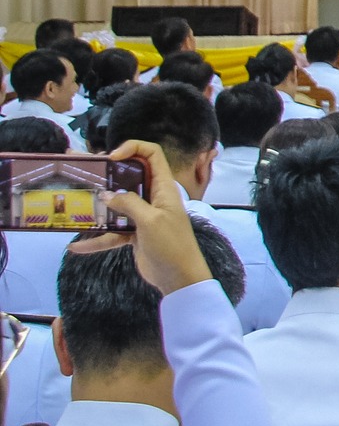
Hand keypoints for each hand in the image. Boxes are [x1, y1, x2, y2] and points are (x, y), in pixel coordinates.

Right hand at [70, 141, 213, 295]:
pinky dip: (96, 240)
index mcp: (163, 186)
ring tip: (72, 203)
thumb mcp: (151, 220)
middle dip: (107, 173)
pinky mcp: (134, 234)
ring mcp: (142, 215)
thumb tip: (106, 195)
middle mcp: (152, 196)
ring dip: (97, 205)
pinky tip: (76, 247)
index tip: (111, 157)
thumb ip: (129, 204)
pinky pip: (112, 232)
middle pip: (129, 176)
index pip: (152, 155)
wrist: (179, 277)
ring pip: (116, 204)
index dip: (133, 148)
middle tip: (81, 169)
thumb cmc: (171, 244)